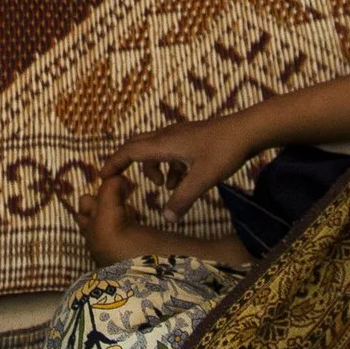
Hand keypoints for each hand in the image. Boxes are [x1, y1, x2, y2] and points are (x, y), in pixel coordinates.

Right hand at [97, 112, 266, 214]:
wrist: (248, 129)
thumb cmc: (225, 151)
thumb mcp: (203, 179)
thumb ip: (183, 199)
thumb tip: (166, 219)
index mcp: (165, 143)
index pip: (130, 151)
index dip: (113, 163)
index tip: (100, 176)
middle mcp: (167, 136)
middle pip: (137, 147)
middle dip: (126, 164)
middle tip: (119, 181)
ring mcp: (179, 135)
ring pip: (154, 150)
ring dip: (153, 169)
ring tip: (165, 188)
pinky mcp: (190, 138)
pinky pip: (169, 152)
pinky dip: (169, 167)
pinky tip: (183, 182)